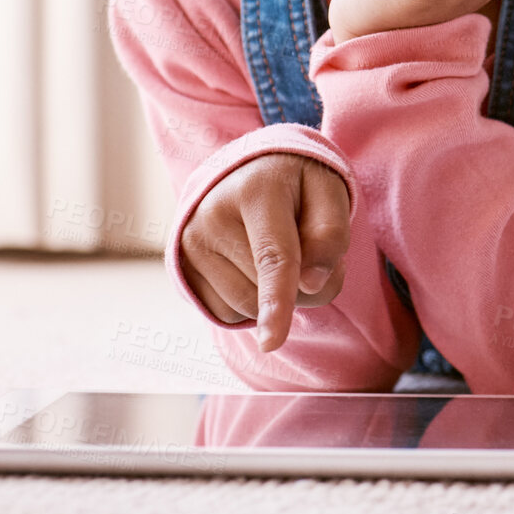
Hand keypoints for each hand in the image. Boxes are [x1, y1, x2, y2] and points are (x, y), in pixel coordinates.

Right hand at [177, 152, 350, 352]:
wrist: (248, 170)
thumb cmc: (297, 185)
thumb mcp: (330, 193)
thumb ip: (331, 235)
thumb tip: (311, 283)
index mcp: (255, 190)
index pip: (272, 256)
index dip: (277, 300)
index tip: (271, 342)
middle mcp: (212, 215)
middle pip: (267, 288)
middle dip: (301, 285)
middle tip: (304, 244)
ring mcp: (190, 242)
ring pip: (247, 306)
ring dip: (275, 297)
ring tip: (276, 251)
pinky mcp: (183, 267)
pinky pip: (227, 312)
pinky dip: (251, 301)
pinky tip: (250, 264)